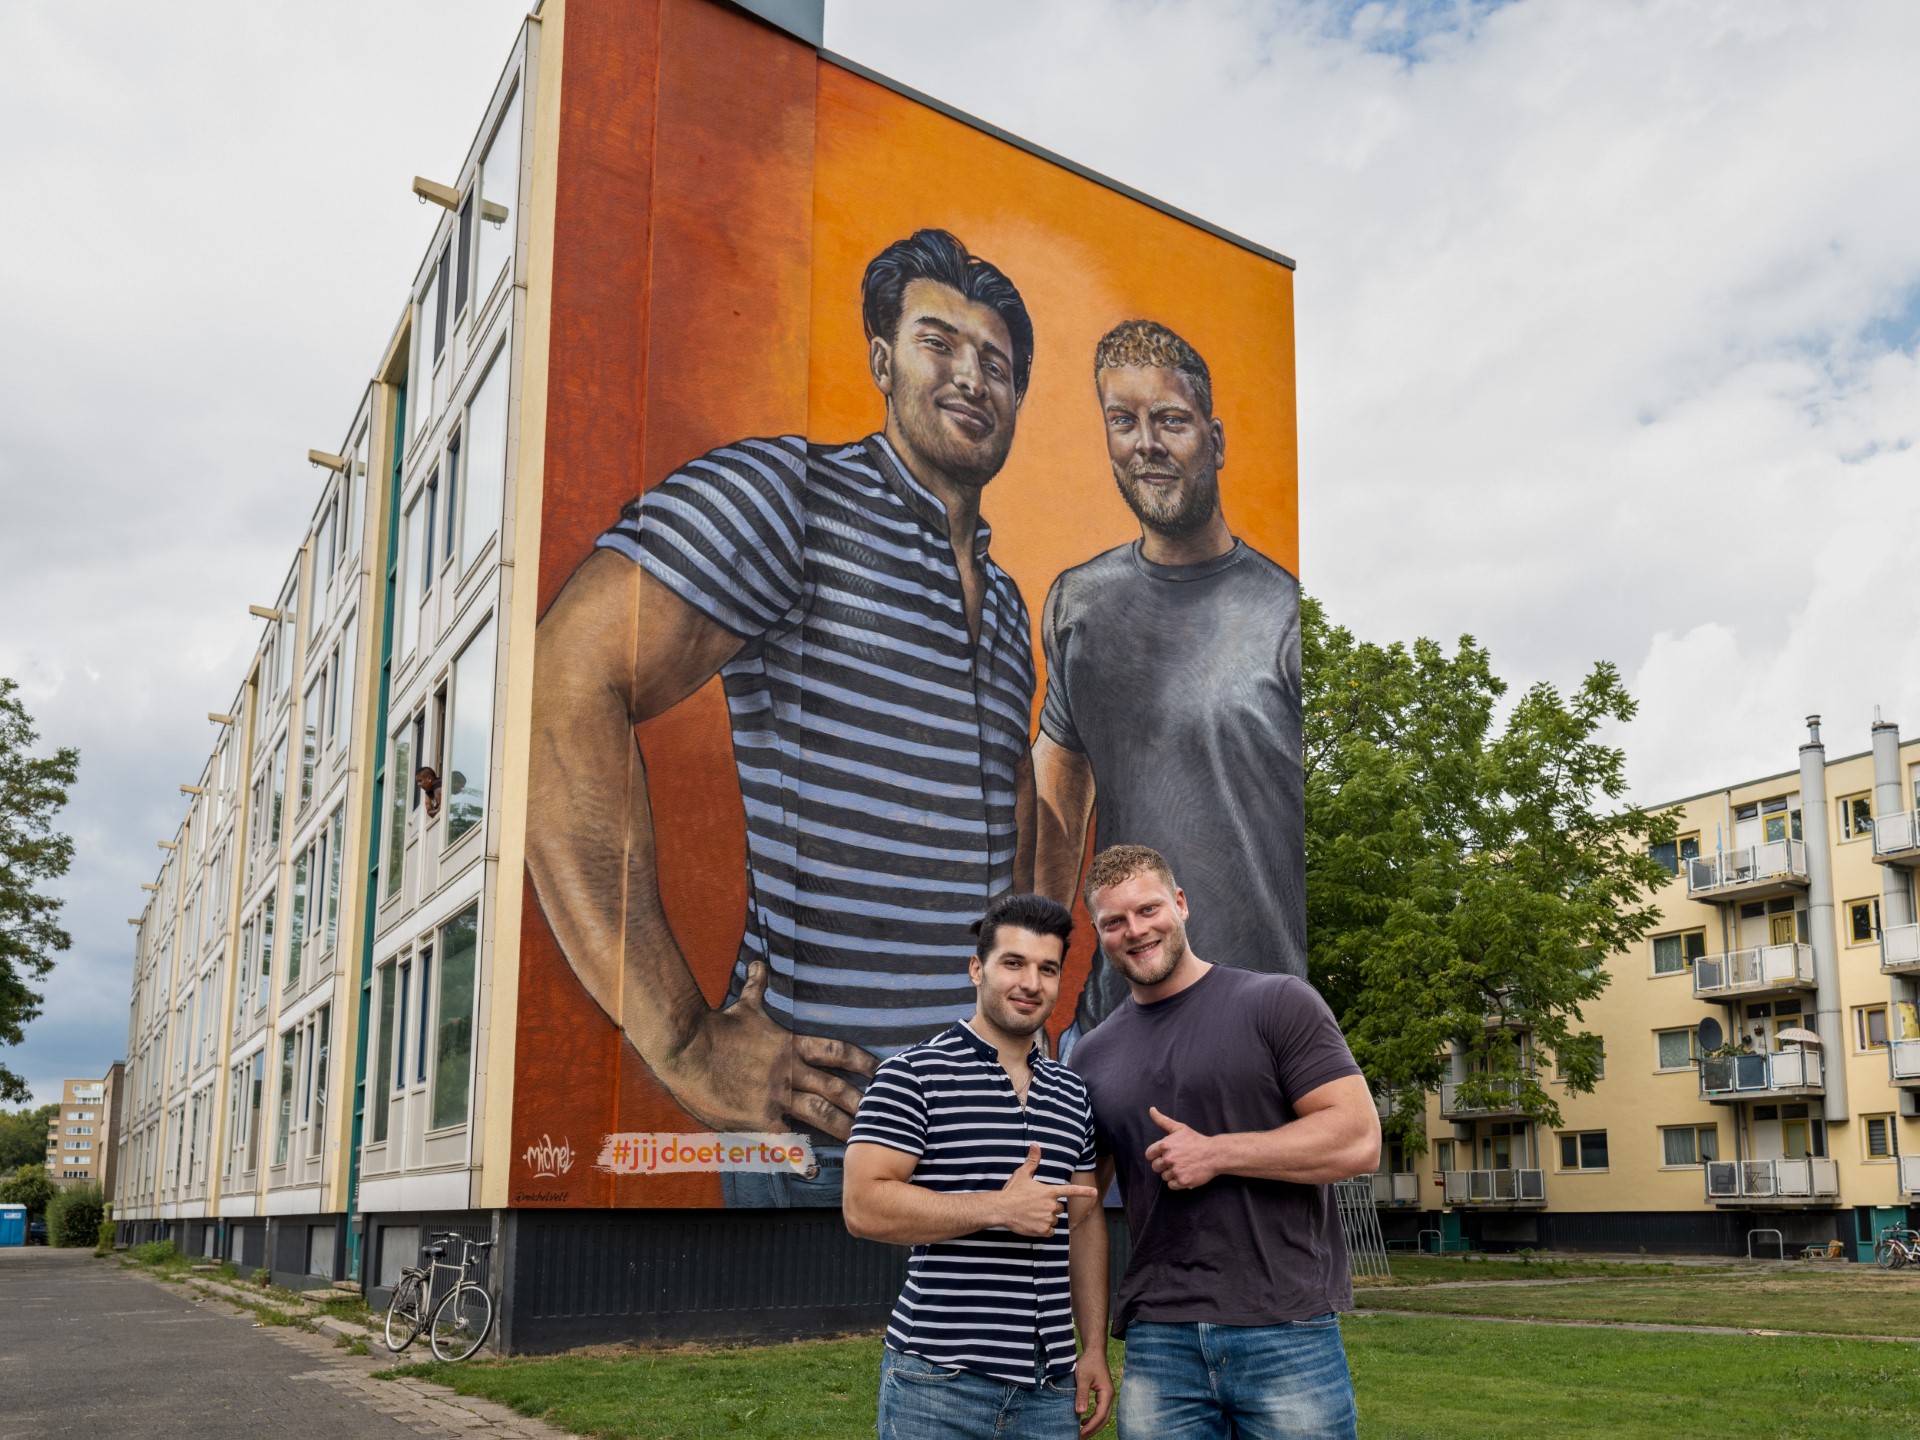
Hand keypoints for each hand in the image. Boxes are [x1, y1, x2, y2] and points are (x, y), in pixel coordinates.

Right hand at [654, 962, 877, 1139]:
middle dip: (862, 1100)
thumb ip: (757, 988)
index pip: (836, 1051)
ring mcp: (775, 1096)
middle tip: (886, 1111)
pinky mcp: (758, 1118)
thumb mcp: (743, 1006)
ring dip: (843, 1127)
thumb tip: (759, 962)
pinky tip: (813, 1171)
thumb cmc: (714, 1027)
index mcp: (789, 1046)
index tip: (881, 1070)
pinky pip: (784, 1140)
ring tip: (864, 1140)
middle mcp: (789, 1071)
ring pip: (819, 1114)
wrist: (686, 1048)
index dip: (861, 1061)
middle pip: (836, 1087)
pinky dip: (799, 1156)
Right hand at [997, 1144, 1099, 1236]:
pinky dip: (1044, 1229)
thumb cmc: (1012, 1191)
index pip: (1070, 1191)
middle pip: (1059, 1208)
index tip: (1095, 1192)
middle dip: (1050, 1207)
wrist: (1002, 1209)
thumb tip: (1036, 1144)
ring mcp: (1048, 1218)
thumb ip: (1033, 1161)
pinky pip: (1050, 1231)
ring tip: (1032, 1214)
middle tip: (1035, 1205)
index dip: (1084, 1191)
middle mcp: (1051, 1205)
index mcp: (1049, 1191)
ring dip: (1046, 1218)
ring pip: (1054, 1220)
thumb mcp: (1022, 1174)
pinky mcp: (1043, 1230)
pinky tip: (1033, 1224)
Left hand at [1076, 1349, 1113, 1437]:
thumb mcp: (1082, 1377)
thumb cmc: (1089, 1362)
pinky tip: (1083, 1420)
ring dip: (1093, 1425)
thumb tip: (1080, 1412)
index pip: (1100, 1415)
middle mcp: (1109, 1396)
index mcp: (1106, 1393)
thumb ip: (1082, 1395)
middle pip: (1104, 1419)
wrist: (1094, 1351)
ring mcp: (1107, 1395)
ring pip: (1103, 1416)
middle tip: (1080, 1437)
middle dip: (1093, 1430)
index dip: (1091, 1426)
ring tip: (1082, 1432)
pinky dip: (1093, 1418)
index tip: (1080, 1433)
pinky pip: (1100, 1410)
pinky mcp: (1103, 1394)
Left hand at [1145, 1107, 1219, 1190]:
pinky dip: (1177, 1182)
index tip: (1164, 1154)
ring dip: (1171, 1173)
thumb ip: (1162, 1120)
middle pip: (1155, 1167)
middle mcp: (1168, 1158)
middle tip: (1176, 1161)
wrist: (1214, 1154)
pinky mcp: (1182, 1181)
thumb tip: (1151, 1109)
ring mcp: (1175, 1171)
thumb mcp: (1179, 1128)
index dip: (1156, 1155)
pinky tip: (1185, 1174)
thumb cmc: (1196, 1140)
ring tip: (1182, 1166)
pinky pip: (1171, 1185)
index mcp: (1165, 1145)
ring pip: (1164, 1176)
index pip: (1149, 1154)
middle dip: (1163, 1165)